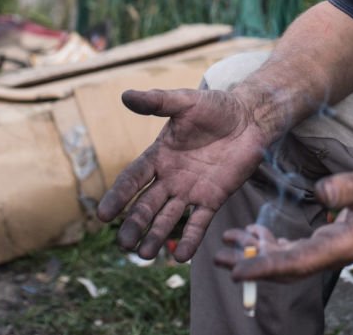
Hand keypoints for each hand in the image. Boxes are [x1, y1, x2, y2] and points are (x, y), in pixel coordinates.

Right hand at [96, 87, 269, 260]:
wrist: (249, 118)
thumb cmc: (215, 107)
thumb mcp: (185, 101)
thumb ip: (157, 102)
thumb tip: (125, 95)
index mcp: (158, 156)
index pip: (132, 179)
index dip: (118, 196)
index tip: (103, 215)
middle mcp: (170, 177)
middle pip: (146, 205)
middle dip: (134, 224)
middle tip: (123, 244)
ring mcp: (191, 191)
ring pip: (168, 218)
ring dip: (156, 236)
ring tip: (145, 254)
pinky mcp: (213, 199)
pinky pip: (198, 223)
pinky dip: (191, 239)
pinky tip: (181, 257)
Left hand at [214, 154, 352, 280]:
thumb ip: (350, 186)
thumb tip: (321, 191)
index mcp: (345, 243)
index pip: (298, 263)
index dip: (266, 268)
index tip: (238, 272)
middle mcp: (336, 250)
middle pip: (287, 266)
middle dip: (252, 264)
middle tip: (219, 259)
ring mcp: (333, 246)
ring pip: (288, 258)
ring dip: (257, 254)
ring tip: (227, 245)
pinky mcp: (330, 236)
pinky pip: (295, 247)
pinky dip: (272, 243)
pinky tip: (253, 234)